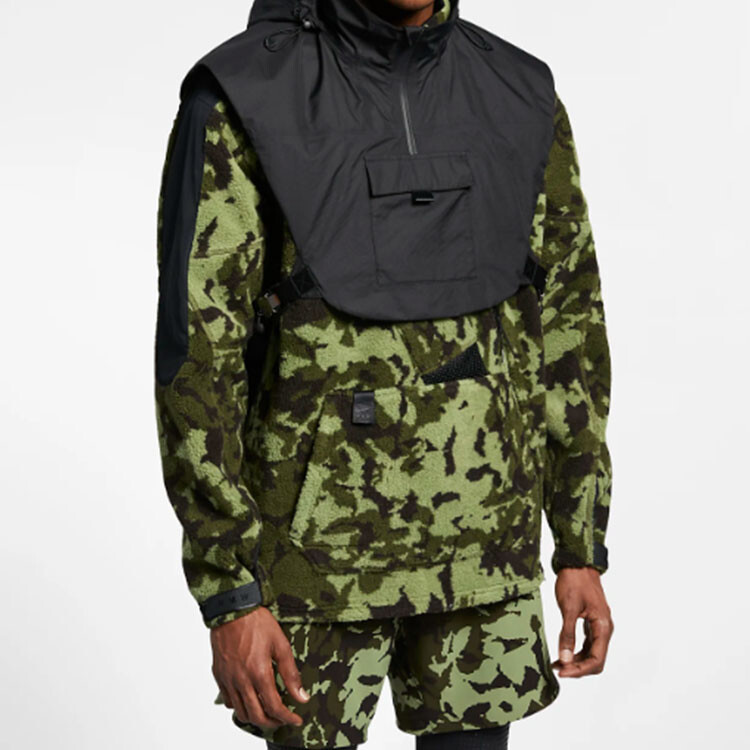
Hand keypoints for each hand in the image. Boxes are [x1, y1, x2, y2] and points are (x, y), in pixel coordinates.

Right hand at [210, 606, 309, 728]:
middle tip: (282, 720)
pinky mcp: (219, 675)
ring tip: (267, 712)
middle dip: (271, 723)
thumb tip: (302, 697)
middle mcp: (241, 680)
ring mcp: (228, 679)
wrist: (232, 608)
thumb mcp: (281, 644)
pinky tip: (248, 698)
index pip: (274, 707)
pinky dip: (239, 705)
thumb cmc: (257, 622)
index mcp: (259, 673)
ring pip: (240, 711)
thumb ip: (291, 673)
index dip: (287, 718)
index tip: (296, 720)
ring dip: (255, 717)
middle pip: (256, 716)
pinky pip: (227, 700)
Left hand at [551, 567, 613, 677]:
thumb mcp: (568, 608)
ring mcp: (599, 626)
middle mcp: (604, 629)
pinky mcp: (591, 623)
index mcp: (603, 627)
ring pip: (591, 653)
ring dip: (576, 661)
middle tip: (558, 669)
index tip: (562, 672)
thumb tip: (564, 658)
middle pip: (596, 660)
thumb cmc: (574, 581)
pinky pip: (587, 644)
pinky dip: (575, 651)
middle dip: (578, 668)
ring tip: (556, 664)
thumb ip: (567, 634)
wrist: (577, 564)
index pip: (596, 659)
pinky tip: (561, 653)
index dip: (579, 670)